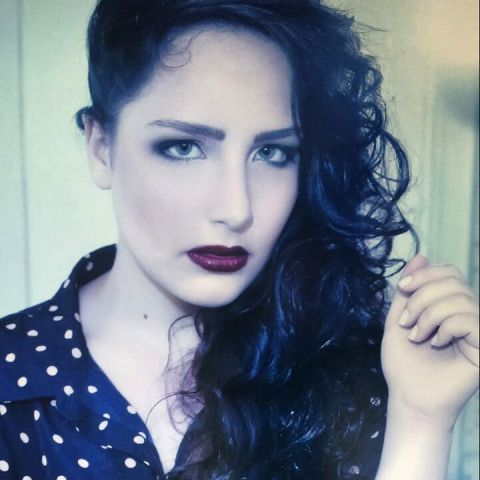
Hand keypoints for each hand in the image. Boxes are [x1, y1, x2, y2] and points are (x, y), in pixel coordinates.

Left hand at [381, 255, 478, 427]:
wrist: (409, 397)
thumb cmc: (404, 363)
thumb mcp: (399, 319)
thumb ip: (409, 290)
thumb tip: (421, 256)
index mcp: (449, 307)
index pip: (448, 273)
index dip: (424, 274)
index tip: (402, 289)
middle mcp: (468, 315)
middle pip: (454, 280)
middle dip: (423, 295)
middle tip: (407, 321)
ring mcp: (478, 331)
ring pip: (461, 298)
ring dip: (429, 314)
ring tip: (416, 335)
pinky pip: (469, 318)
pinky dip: (445, 327)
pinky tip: (435, 343)